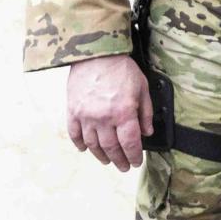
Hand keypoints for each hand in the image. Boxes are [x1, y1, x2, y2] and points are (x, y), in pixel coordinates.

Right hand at [66, 54, 152, 171]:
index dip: (134, 156)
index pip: (130, 143)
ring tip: (107, 161)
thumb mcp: (142, 87)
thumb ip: (146, 112)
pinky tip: (85, 149)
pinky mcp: (73, 112)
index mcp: (123, 112)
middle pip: (111, 148)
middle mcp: (104, 118)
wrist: (96, 54)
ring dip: (101, 155)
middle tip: (123, 167)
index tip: (136, 162)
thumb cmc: (121, 68)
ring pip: (93, 144)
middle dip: (119, 160)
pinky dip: (80, 144)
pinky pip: (75, 134)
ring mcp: (86, 117)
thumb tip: (147, 131)